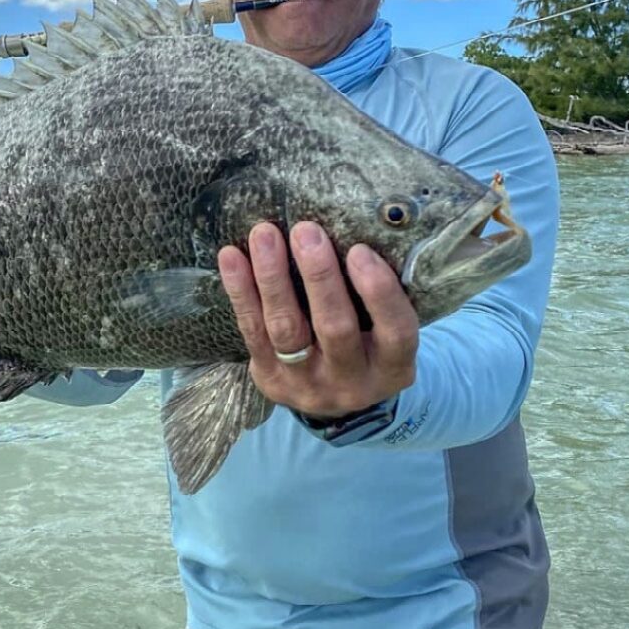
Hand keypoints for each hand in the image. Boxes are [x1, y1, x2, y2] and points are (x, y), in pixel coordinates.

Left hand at [218, 221, 417, 416]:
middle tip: (305, 230)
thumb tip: (354, 224)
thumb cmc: (367, 344)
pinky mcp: (269, 379)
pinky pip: (252, 331)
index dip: (379, 292)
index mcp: (392, 368)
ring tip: (265, 234)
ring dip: (273, 278)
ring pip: (286, 328)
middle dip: (319, 276)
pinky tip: (232, 257)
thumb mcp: (385, 332)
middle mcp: (351, 382)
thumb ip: (376, 295)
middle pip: (335, 328)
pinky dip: (241, 291)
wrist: (335, 403)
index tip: (360, 250)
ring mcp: (306, 384)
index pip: (396, 331)